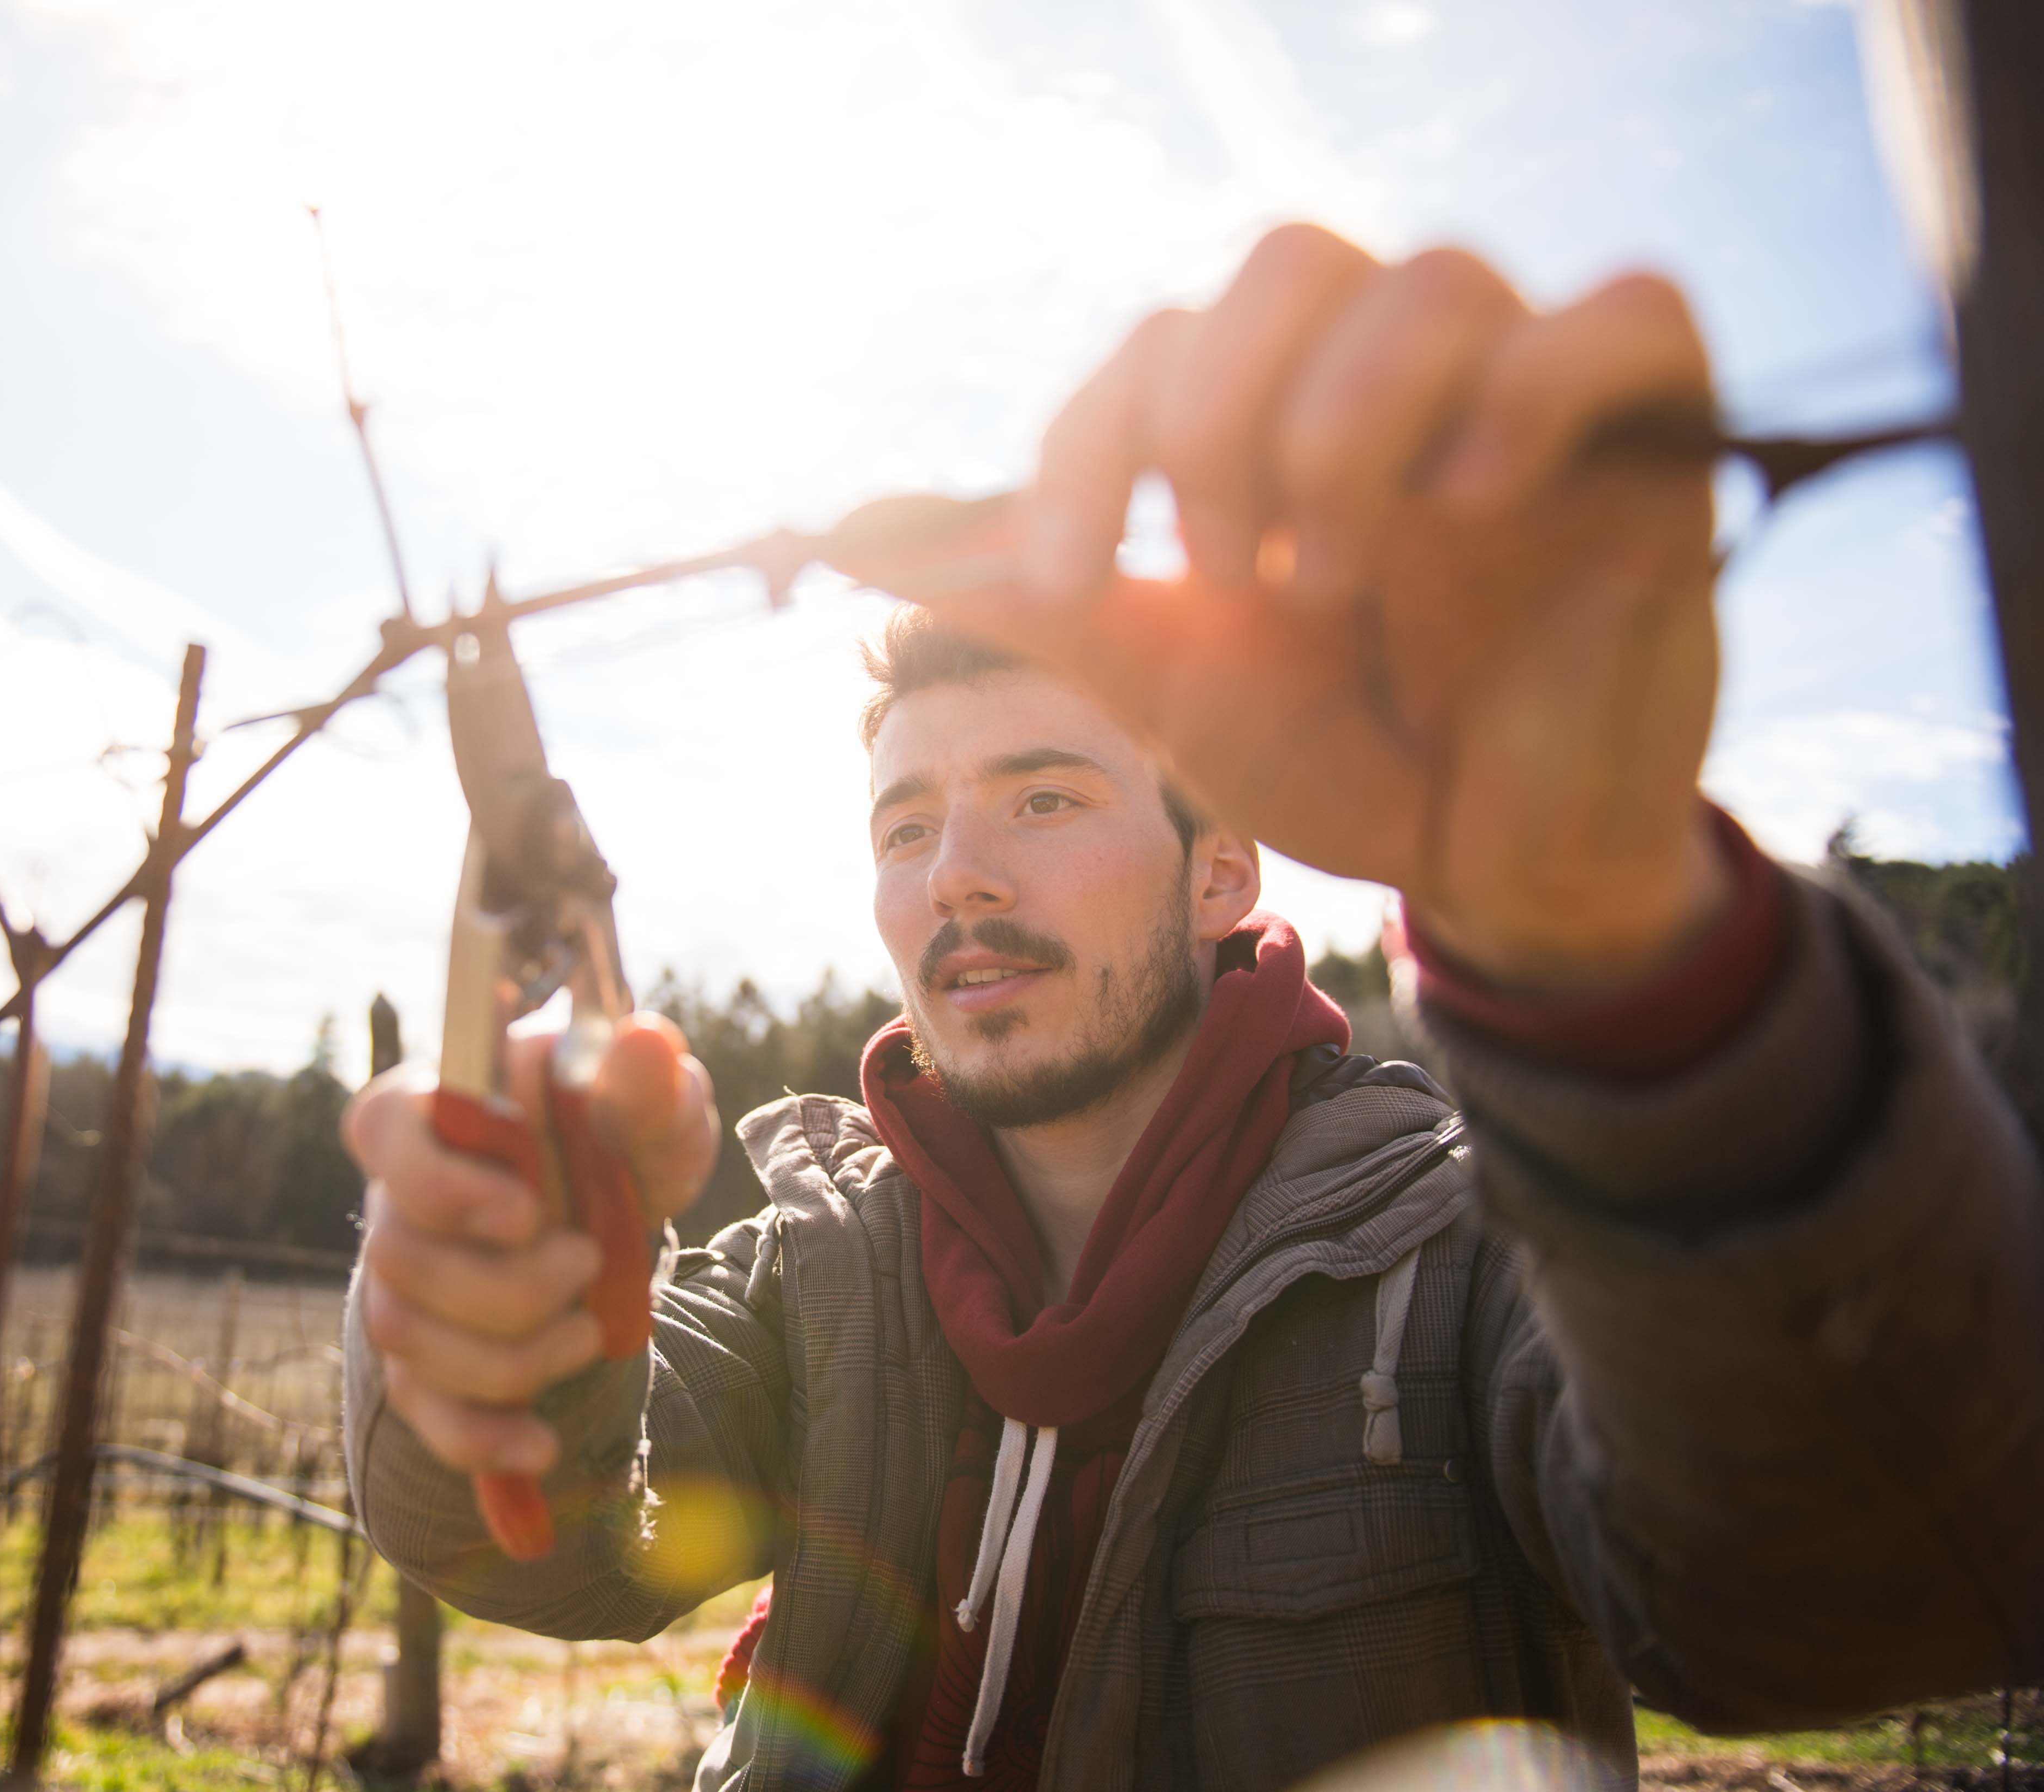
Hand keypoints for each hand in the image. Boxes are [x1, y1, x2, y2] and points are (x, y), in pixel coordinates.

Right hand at [342, 1012, 718, 1476]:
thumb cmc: (618, 1137)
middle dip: (501, 1284)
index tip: (524, 1208)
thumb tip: (650, 1043)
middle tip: (587, 1264)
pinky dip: (479, 1439)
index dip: (438, 1181)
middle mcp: (399, 1196)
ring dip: (506, 1355)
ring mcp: (405, 1283)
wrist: (616, 1209)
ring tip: (588, 1333)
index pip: (380, 1127)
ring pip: (405, 1337)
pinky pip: (423, 1412)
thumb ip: (647, 1084)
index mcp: (439, 1111)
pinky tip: (538, 1445)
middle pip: (398, 1255)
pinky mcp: (427, 1358)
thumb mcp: (650, 1109)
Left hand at [994, 225, 1731, 991]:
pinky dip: (1534, 388)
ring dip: (1344, 430)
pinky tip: (1470, 499)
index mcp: (1278, 406)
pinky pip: (1631, 316)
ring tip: (1325, 580)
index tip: (1066, 578)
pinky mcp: (1656, 438)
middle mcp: (1398, 368)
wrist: (1483, 860)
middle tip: (1216, 567)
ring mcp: (1529, 389)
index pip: (1163, 334)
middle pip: (1289, 258)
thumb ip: (1035, 592)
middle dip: (1215, 414)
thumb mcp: (1167, 676)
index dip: (1089, 441)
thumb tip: (851, 529)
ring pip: (1433, 280)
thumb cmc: (1338, 750)